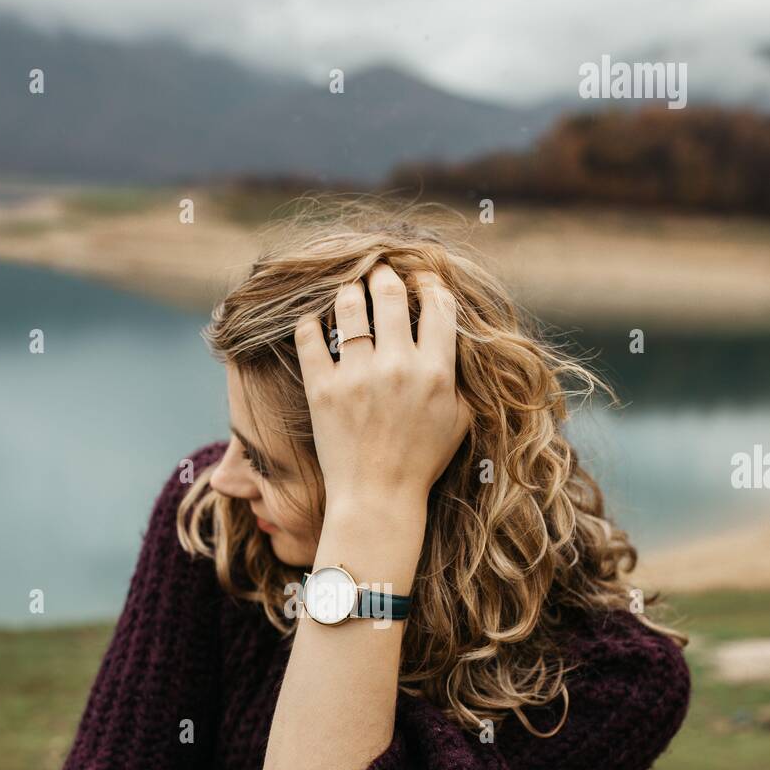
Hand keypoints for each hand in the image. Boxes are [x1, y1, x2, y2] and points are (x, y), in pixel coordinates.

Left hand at [294, 263, 471, 512]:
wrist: (377, 498)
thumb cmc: (421, 461)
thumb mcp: (459, 419)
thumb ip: (459, 375)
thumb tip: (451, 334)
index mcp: (436, 372)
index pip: (438, 303)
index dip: (429, 283)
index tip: (420, 281)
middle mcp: (397, 367)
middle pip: (390, 292)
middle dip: (384, 274)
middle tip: (378, 272)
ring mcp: (357, 377)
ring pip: (349, 305)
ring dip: (349, 290)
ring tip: (349, 291)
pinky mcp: (323, 389)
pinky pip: (309, 337)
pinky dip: (310, 322)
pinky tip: (315, 320)